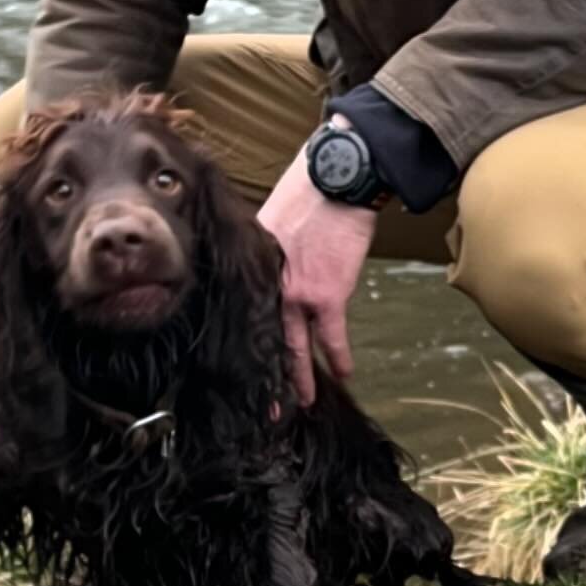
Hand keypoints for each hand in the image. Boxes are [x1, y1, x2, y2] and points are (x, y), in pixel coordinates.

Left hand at [256, 127, 377, 407]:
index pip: (246, 312)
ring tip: (298, 404)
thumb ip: (266, 249)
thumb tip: (269, 264)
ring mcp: (296, 293)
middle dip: (263, 375)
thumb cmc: (306, 190)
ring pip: (294, 345)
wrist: (336, 176)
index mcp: (253, 265)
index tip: (240, 366)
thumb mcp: (270, 218)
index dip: (245, 342)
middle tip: (261, 408)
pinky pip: (332, 335)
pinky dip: (338, 356)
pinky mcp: (328, 293)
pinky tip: (345, 374)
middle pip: (263, 338)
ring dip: (299, 378)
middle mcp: (268, 284)